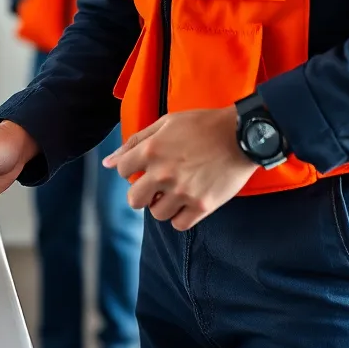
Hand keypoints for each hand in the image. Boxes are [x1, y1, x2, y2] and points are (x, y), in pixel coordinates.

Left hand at [102, 107, 257, 229]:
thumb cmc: (202, 125)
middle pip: (134, 200)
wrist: (241, 135)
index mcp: (151, 150)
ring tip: (175, 191)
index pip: (121, 171)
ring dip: (162, 204)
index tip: (143, 167)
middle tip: (155, 185)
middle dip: (142, 193)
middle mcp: (163, 173)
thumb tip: (107, 162)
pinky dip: (180, 216)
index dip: (131, 169)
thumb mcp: (166, 123)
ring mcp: (182, 192)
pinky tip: (187, 201)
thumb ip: (135, 142)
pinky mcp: (201, 206)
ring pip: (156, 214)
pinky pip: (179, 224)